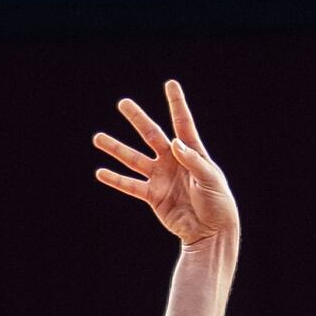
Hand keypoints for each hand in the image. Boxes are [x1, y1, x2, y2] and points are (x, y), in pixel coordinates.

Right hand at [91, 81, 237, 249]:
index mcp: (191, 152)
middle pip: (151, 135)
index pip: (182, 123)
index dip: (176, 103)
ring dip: (116, 149)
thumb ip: (193, 160)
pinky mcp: (153, 196)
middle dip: (137, 119)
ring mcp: (161, 177)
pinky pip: (131, 185)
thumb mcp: (210, 179)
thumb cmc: (217, 202)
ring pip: (134, 159)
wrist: (211, 231)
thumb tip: (174, 143)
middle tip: (123, 103)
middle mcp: (173, 161)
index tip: (170, 84)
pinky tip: (101, 172)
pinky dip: (116, 180)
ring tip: (98, 138)